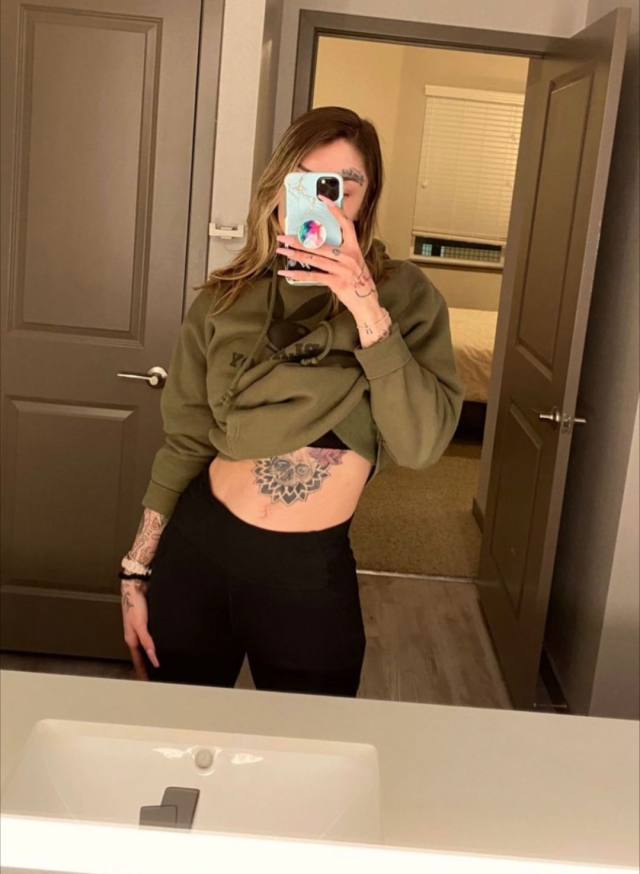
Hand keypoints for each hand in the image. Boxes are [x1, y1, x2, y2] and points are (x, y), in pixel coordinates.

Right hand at [121, 579, 159, 679]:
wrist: (135, 588)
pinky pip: (149, 640)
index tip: (148, 683)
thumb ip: (146, 640)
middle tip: (155, 678)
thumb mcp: (140, 624)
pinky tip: (159, 647)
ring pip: (145, 649)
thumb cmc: (135, 604)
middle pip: (141, 657)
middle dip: (147, 667)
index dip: (143, 672)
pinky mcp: (144, 625)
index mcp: (131, 640)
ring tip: (157, 666)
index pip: (138, 661)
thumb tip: (152, 656)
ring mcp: (139, 631)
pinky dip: (153, 647)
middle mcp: (135, 637)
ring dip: (150, 657)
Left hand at [275, 194, 378, 317]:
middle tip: (283, 236)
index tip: (324, 199)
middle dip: (298, 240)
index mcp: (354, 248)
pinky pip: (314, 276)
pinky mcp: (336, 282)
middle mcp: (348, 256)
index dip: (335, 210)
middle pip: (319, 244)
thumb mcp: (356, 264)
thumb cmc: (361, 284)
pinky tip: (287, 274)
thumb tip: (321, 248)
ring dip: (295, 255)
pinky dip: (298, 275)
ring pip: (314, 259)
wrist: (368, 303)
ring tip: (282, 251)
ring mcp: (342, 269)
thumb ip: (341, 254)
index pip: (345, 224)